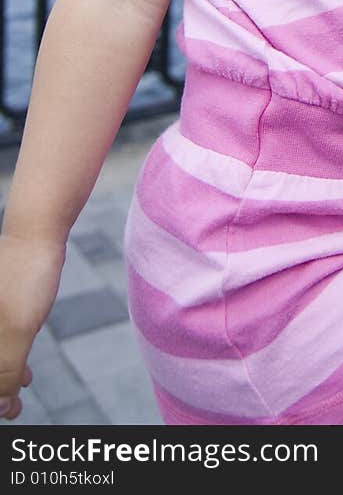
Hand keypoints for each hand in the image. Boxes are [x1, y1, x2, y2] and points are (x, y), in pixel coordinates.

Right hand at [0, 233, 65, 418]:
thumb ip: (5, 372)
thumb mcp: (17, 330)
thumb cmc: (24, 277)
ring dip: (0, 381)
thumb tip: (1, 407)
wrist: (37, 231)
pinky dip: (6, 362)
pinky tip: (25, 377)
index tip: (6, 411)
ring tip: (16, 402)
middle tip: (12, 411)